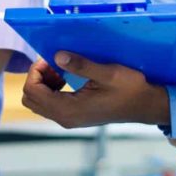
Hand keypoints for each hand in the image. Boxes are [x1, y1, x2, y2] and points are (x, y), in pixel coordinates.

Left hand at [20, 52, 169, 128]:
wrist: (145, 105)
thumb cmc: (130, 89)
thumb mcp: (108, 73)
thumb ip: (81, 65)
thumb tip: (57, 56)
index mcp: (69, 110)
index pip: (32, 91)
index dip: (35, 72)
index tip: (51, 58)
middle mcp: (65, 118)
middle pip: (30, 99)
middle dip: (37, 77)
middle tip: (54, 63)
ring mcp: (69, 119)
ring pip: (39, 102)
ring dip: (44, 83)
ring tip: (61, 69)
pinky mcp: (74, 116)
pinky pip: (50, 104)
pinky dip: (51, 89)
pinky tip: (67, 77)